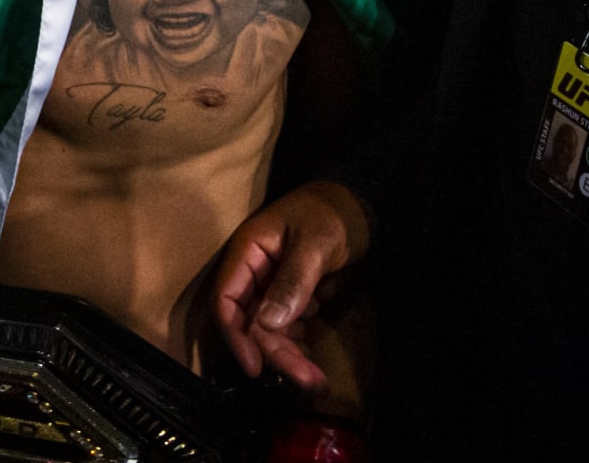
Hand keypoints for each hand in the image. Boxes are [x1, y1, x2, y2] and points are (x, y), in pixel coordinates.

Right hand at [212, 180, 371, 392]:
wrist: (361, 205)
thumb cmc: (333, 213)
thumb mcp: (315, 243)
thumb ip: (293, 281)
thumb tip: (268, 324)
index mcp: (248, 251)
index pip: (227, 298)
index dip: (236, 335)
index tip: (256, 368)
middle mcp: (254, 271)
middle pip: (251, 322)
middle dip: (275, 354)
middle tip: (307, 382)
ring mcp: (272, 285)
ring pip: (269, 330)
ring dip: (288, 356)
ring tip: (317, 382)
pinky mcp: (292, 296)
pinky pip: (286, 328)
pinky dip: (297, 346)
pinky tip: (315, 361)